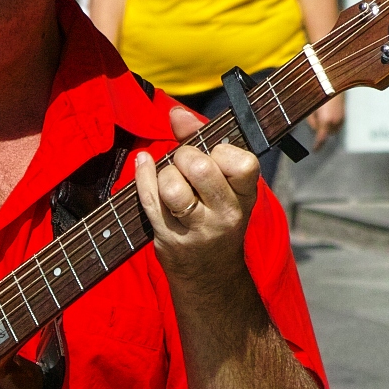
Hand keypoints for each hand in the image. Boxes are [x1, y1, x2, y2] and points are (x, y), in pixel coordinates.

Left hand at [133, 104, 257, 287]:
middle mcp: (225, 215)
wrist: (210, 275)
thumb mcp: (225, 183)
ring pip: (172, 185)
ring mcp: (197, 230)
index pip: (241, 163)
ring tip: (170, 179)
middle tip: (185, 164)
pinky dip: (142, 176)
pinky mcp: (169, 238)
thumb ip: (202, 140)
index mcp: (245, 197)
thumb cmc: (216, 216)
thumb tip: (176, 113)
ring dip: (164, 173)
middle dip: (185, 156)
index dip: (222, 152)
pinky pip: (148, 199)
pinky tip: (143, 164)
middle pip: (200, 168)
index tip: (215, 157)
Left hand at [308, 94, 343, 148]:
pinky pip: (336, 124)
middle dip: (320, 130)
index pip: (321, 138)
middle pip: (326, 134)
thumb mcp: (311, 107)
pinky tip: (327, 111)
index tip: (315, 150)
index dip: (318, 145)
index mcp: (326, 120)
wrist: (336, 81)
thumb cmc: (321, 92)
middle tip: (315, 117)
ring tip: (321, 112)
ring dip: (326, 126)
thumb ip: (311, 121)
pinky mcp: (344, 115)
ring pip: (332, 130)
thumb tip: (314, 129)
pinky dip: (331, 122)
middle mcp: (335, 121)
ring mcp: (341, 118)